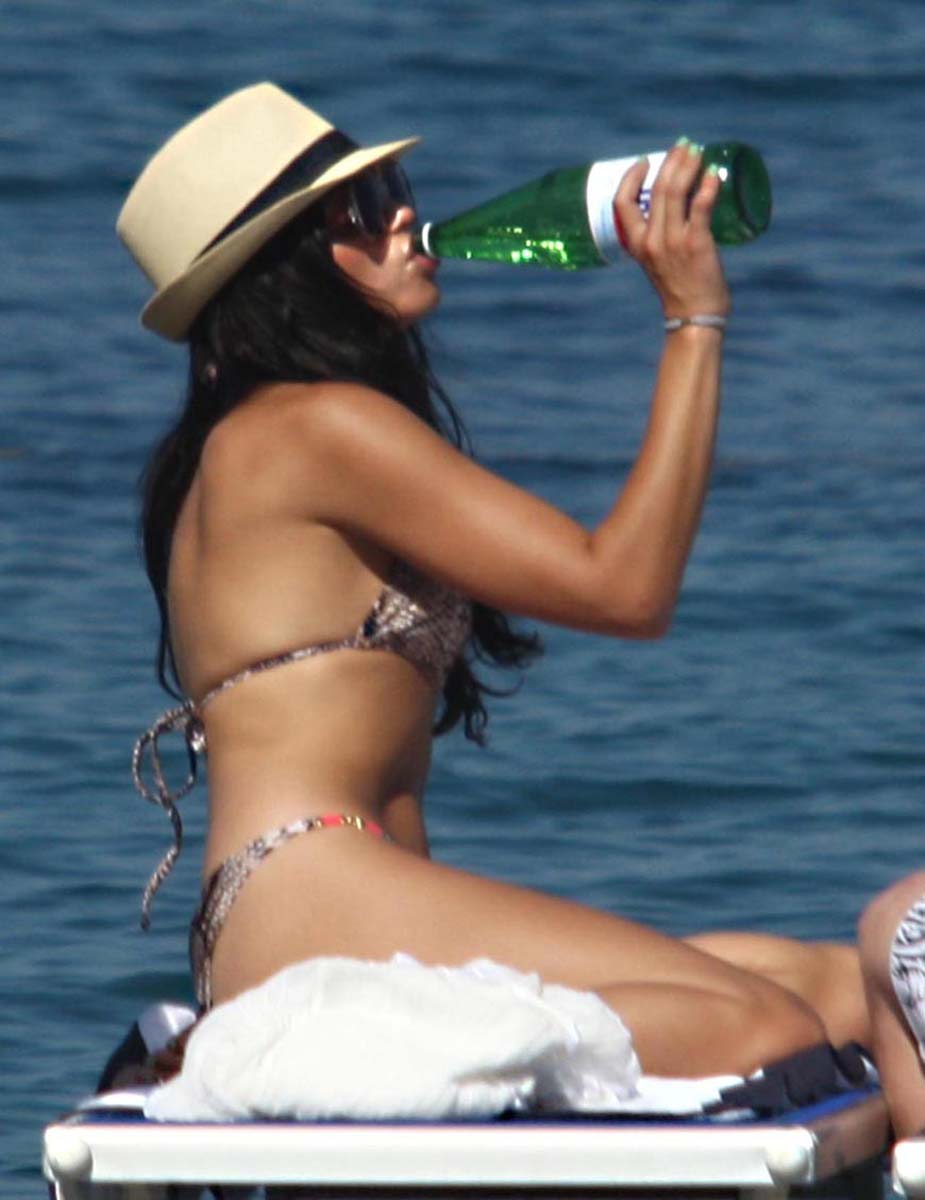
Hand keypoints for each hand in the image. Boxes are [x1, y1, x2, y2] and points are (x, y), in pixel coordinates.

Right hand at [614, 140, 730, 320]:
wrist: (694, 318)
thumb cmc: (680, 290)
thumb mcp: (658, 262)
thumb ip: (661, 239)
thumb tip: (680, 209)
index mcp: (636, 245)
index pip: (622, 202)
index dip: (631, 177)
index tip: (645, 161)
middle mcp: (651, 240)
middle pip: (656, 189)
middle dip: (671, 161)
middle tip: (684, 145)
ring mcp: (673, 241)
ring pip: (676, 192)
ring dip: (688, 166)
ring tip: (698, 152)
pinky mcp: (697, 243)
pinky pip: (701, 206)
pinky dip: (708, 185)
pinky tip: (713, 174)